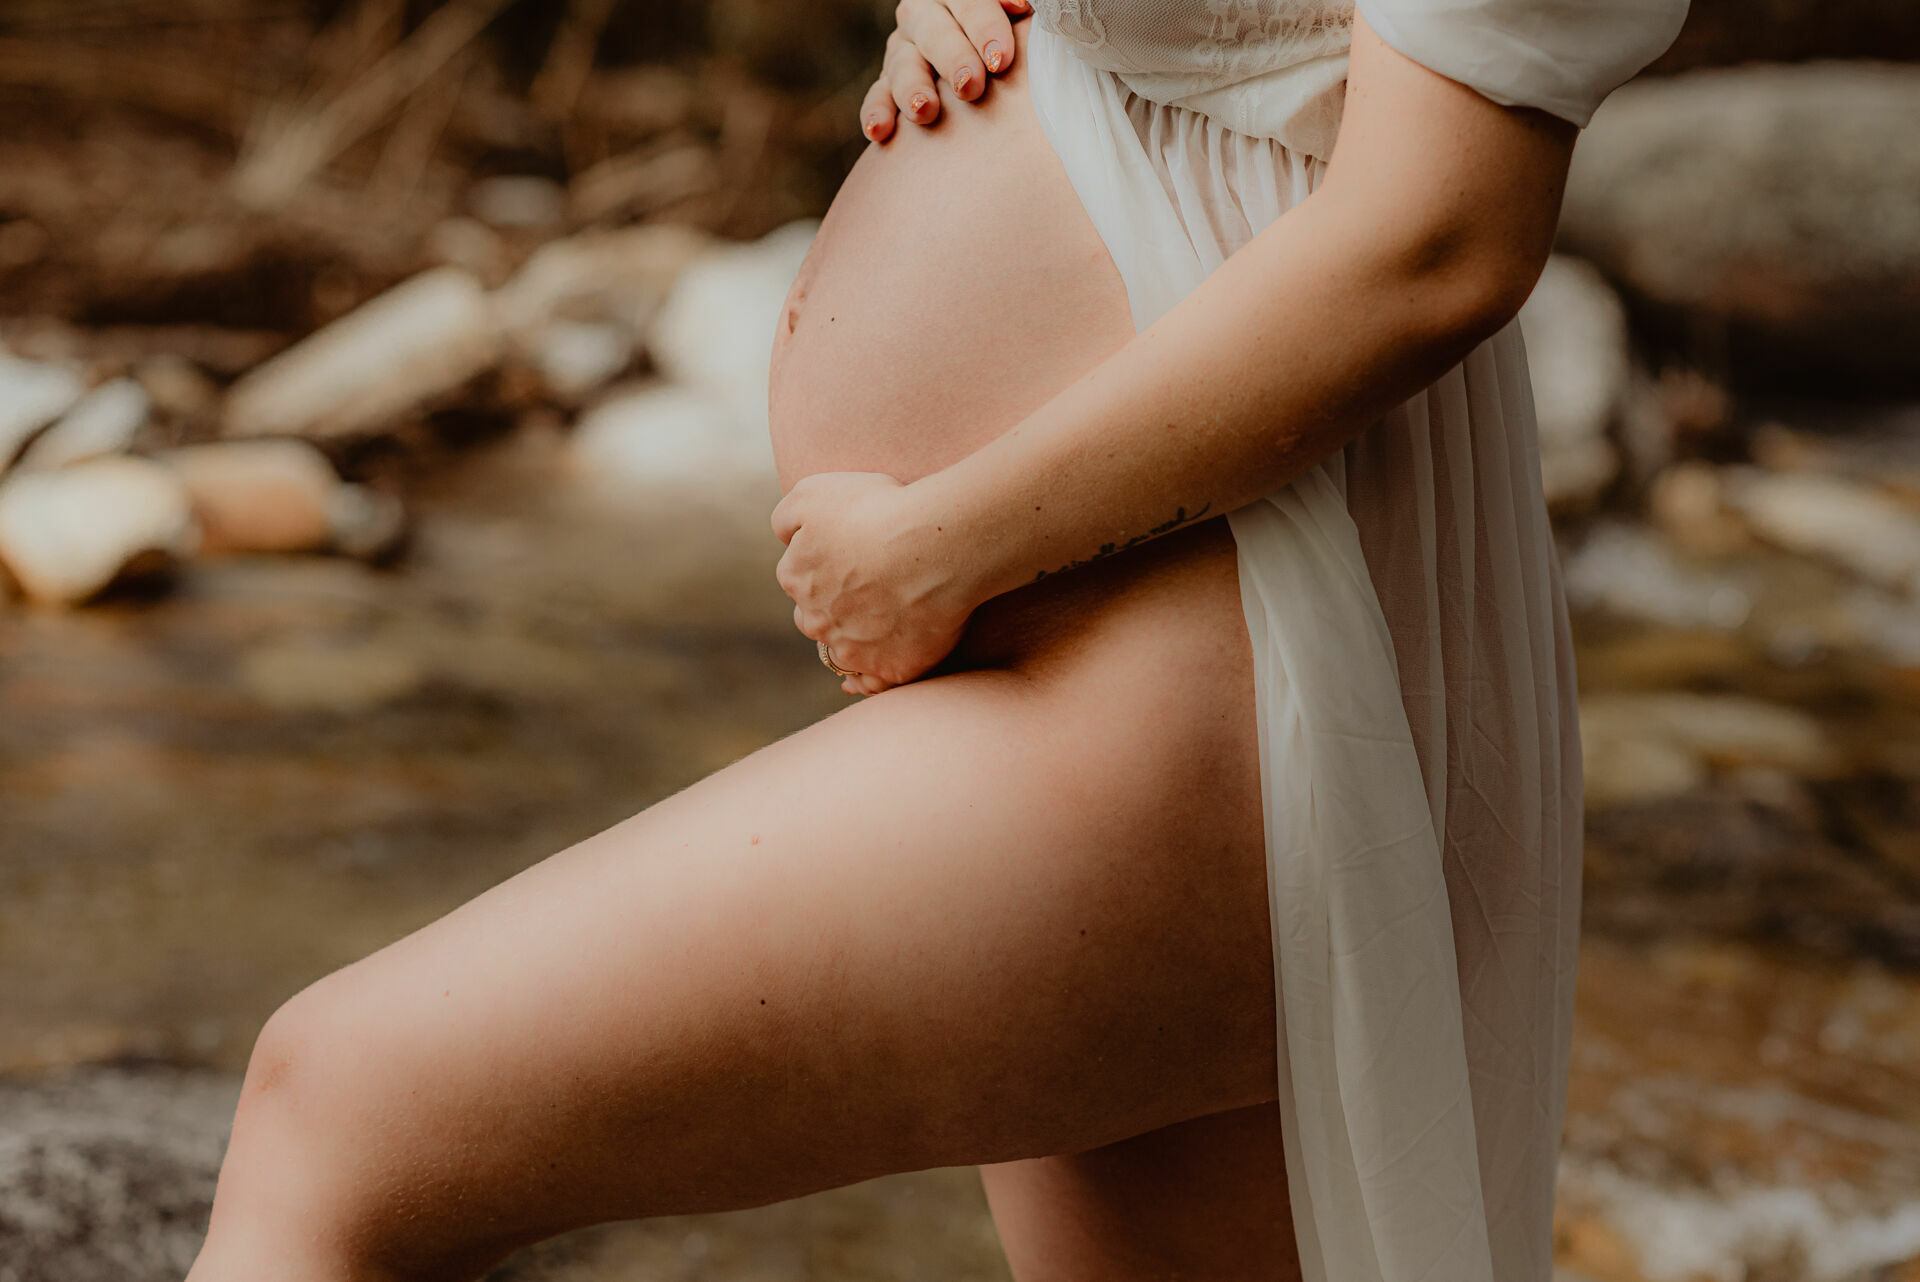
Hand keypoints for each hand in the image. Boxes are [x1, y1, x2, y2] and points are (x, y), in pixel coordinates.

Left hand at [771, 472, 975, 695]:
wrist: (934, 545)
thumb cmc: (879, 510)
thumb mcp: (814, 492)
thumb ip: (786, 516)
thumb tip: (784, 539)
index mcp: (796, 578)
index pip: (798, 578)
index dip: (824, 567)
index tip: (851, 557)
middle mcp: (816, 621)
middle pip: (816, 620)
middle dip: (833, 610)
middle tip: (869, 591)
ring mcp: (853, 650)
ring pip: (843, 654)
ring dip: (853, 644)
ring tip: (881, 629)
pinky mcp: (891, 669)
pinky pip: (876, 684)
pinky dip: (873, 681)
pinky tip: (878, 673)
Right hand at [860, 0, 1030, 141]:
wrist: (983, 65)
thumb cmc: (1011, 40)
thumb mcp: (1016, 18)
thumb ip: (1016, 7)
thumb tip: (1022, 5)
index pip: (968, 1)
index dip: (984, 26)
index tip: (1001, 59)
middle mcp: (924, 15)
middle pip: (933, 31)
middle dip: (952, 58)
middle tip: (970, 86)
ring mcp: (903, 50)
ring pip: (902, 64)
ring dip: (912, 88)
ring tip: (925, 111)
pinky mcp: (889, 84)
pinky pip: (877, 95)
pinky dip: (876, 113)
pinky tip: (879, 132)